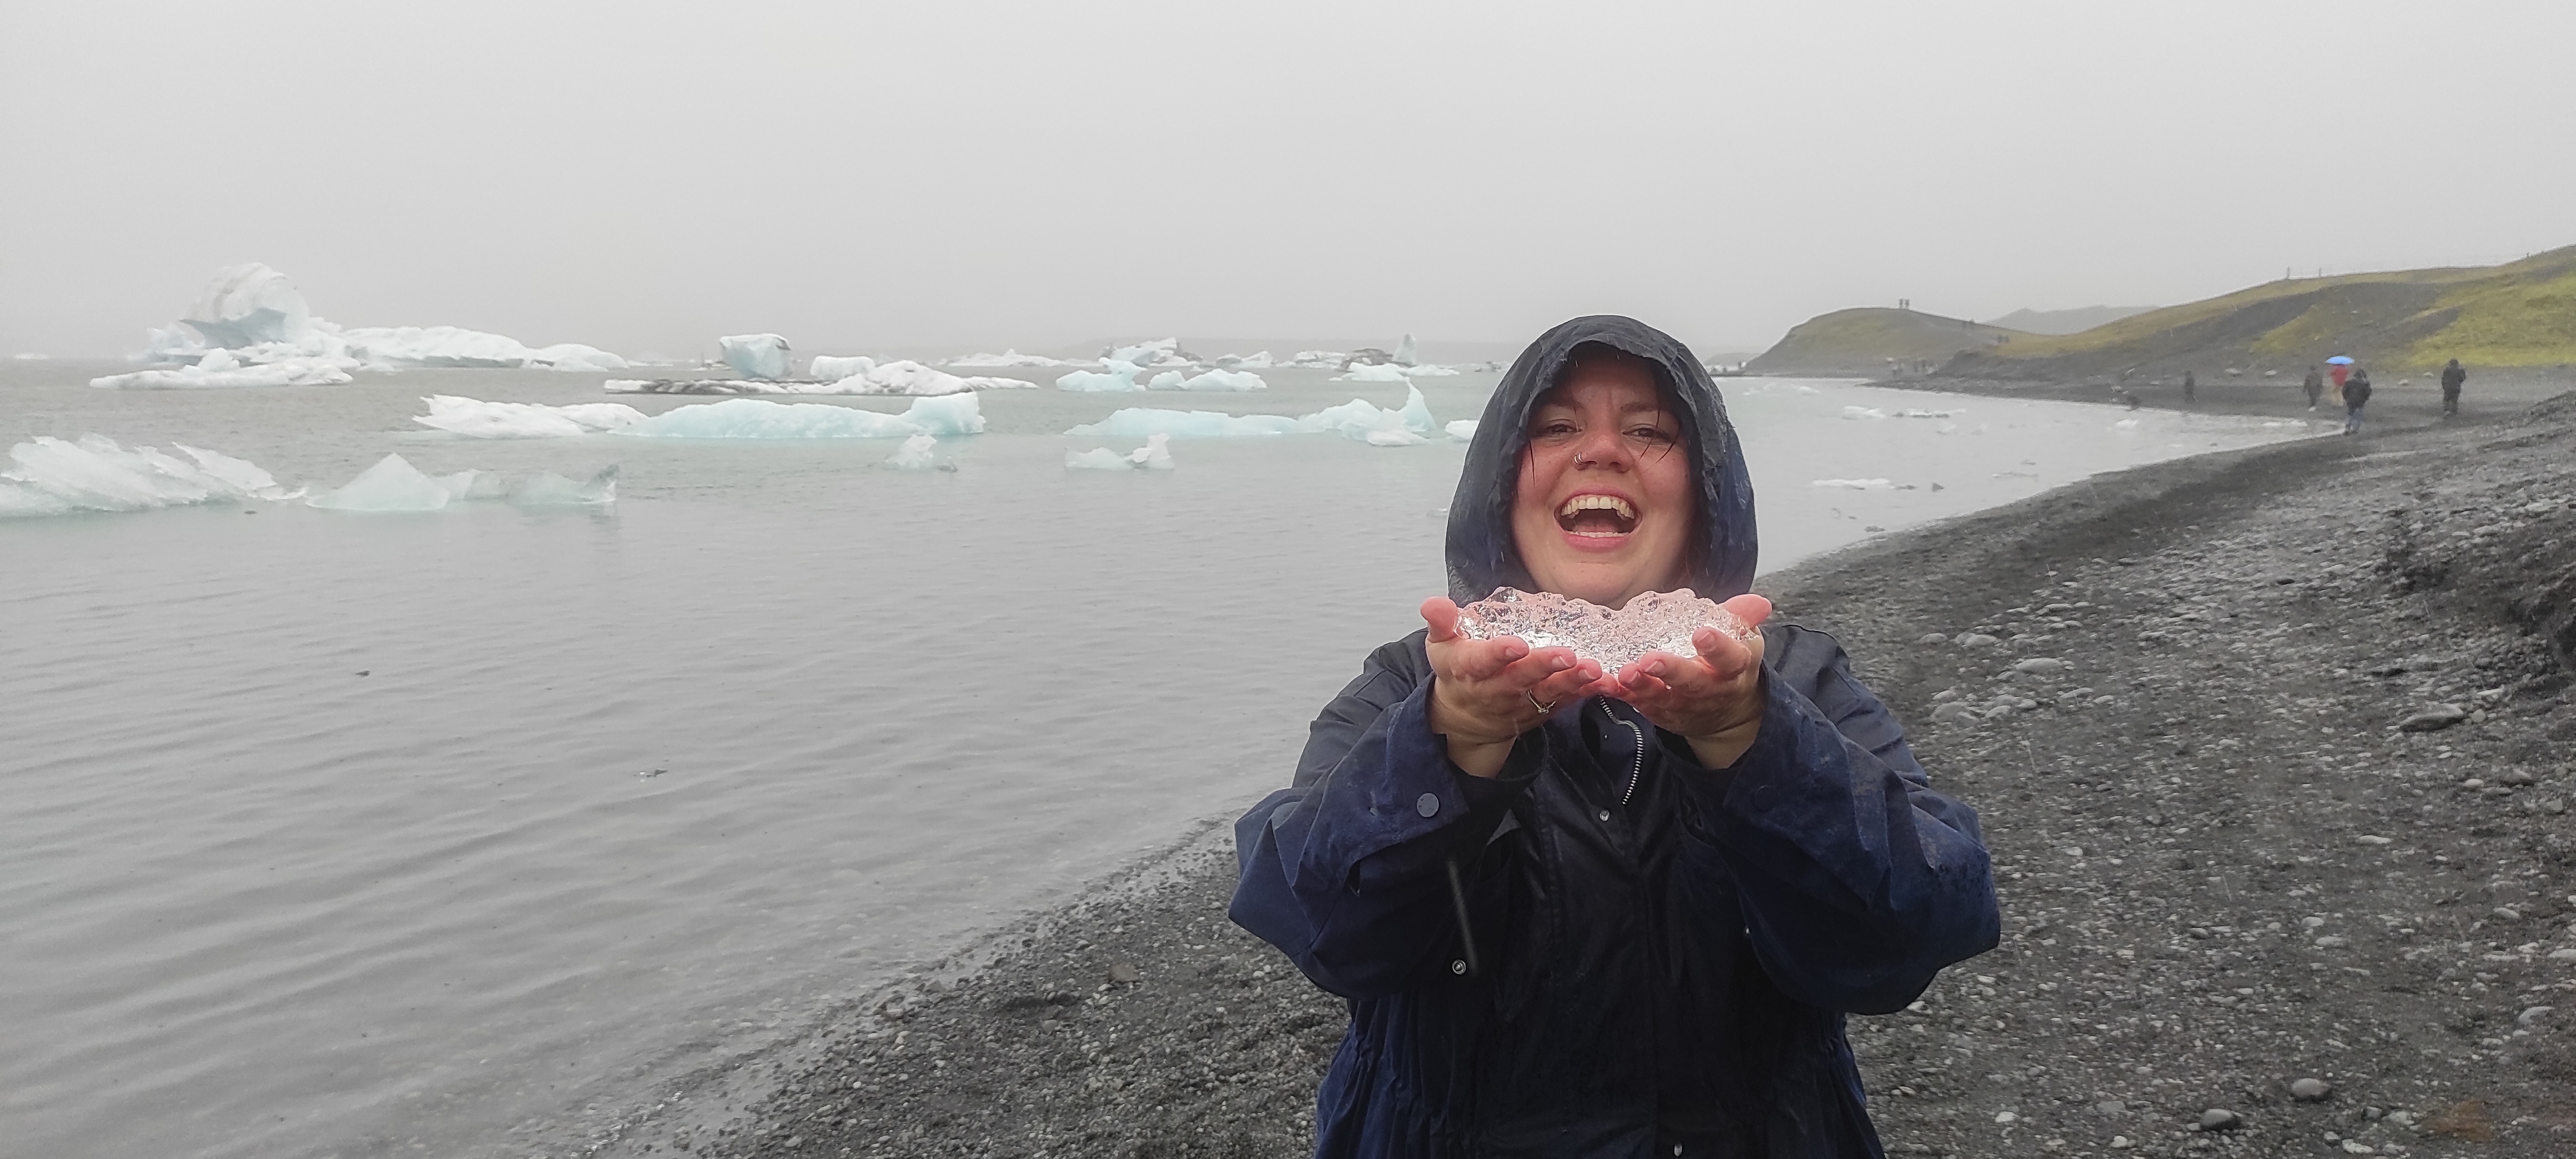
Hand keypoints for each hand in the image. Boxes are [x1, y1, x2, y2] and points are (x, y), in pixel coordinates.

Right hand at [1421, 597, 1603, 776]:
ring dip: (1571, 682)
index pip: (1481, 661)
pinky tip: (1605, 682)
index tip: (1516, 644)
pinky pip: (1565, 702)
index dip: (1498, 654)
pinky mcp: (1542, 709)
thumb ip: (1441, 622)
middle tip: (1567, 655)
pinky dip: (1585, 693)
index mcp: (1469, 670)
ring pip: (1547, 693)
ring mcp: (1521, 702)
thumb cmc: (1457, 671)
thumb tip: (1433, 603)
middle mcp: (1496, 689)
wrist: (1465, 717)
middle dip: (1543, 668)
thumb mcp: (1441, 645)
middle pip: (1520, 679)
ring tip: (1592, 669)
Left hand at [1597, 593, 1772, 768]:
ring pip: (1663, 698)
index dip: (1717, 647)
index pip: (1730, 658)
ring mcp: (1684, 705)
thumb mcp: (1743, 641)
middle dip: (1671, 672)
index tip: (1702, 633)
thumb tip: (1760, 602)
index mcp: (1733, 668)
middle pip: (1692, 683)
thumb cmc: (1730, 664)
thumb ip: (1742, 618)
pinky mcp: (1661, 713)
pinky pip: (1640, 705)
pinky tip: (1605, 683)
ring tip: (1624, 673)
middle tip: (1650, 659)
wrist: (1727, 713)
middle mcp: (1709, 690)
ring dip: (1642, 687)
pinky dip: (1622, 696)